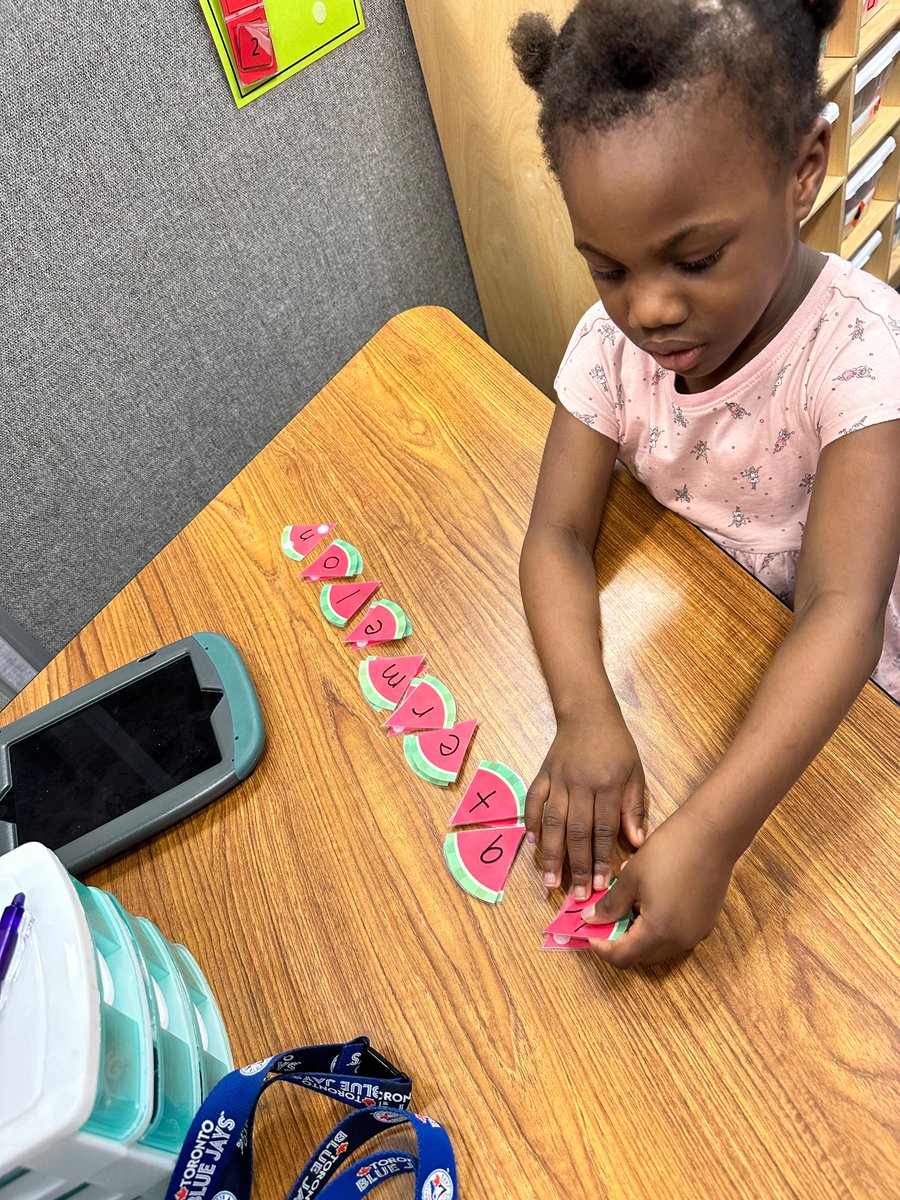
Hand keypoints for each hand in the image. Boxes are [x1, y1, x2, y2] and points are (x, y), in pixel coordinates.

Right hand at [525, 712, 644, 898]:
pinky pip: (534, 800)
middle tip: (575, 894)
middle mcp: (581, 785)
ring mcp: (559, 779)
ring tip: (549, 880)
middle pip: (577, 831)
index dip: (601, 859)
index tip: (600, 885)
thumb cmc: (617, 746)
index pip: (603, 830)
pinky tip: (532, 842)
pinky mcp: (543, 773)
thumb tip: (637, 844)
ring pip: (553, 821)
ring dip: (551, 853)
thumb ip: (633, 809)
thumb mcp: (635, 774)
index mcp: (607, 786)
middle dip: (577, 866)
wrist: (589, 713)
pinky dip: (531, 821)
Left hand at [583, 805, 734, 966]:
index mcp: (659, 932)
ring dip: (640, 932)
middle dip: (621, 940)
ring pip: (660, 945)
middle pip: (642, 956)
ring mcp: (697, 933)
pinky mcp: (706, 921)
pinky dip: (659, 925)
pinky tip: (652, 897)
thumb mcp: (631, 876)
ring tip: (630, 900)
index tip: (590, 932)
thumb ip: (610, 904)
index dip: (602, 948)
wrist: (712, 833)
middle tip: (607, 916)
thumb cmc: (669, 851)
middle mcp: (680, 941)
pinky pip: (676, 933)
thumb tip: (591, 920)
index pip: (623, 957)